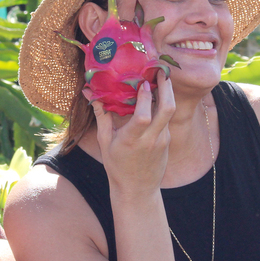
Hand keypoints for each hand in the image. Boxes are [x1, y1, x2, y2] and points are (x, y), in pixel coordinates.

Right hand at [90, 72, 174, 197]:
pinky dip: (164, 104)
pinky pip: (167, 119)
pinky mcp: (168, 140)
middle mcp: (151, 139)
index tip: (142, 82)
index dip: (145, 98)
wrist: (137, 189)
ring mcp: (162, 140)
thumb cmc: (117, 165)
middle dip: (166, 88)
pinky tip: (157, 95)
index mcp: (132, 140)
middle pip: (167, 109)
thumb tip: (88, 91)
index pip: (144, 117)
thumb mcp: (105, 141)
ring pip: (170, 112)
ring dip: (167, 93)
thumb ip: (101, 114)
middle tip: (161, 71)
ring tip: (160, 78)